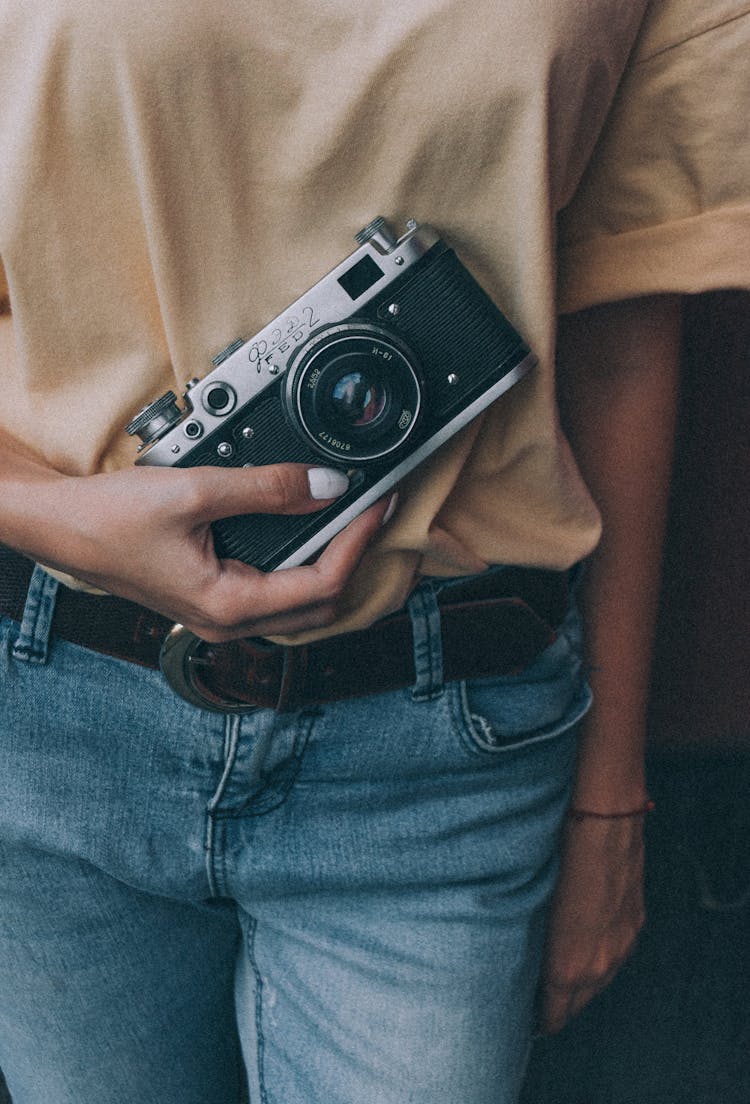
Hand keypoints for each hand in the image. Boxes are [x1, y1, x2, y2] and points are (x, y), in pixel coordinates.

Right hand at [21, 462, 390, 639]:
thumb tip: (326, 482)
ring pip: (301, 606)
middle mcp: (228, 621)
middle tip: (378, 513)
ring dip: (334, 566)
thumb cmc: (108, 519)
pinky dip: (305, 567)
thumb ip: (267, 487)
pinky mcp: (214, 598)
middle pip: (320, 606)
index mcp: (227, 606)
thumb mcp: (196, 492)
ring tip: (355, 521)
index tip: (380, 505)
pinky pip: (277, 594)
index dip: (359, 542)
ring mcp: (220, 614)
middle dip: (357, 560)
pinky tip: (312, 535)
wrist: (59, 525)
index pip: (321, 584)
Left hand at [539, 811, 645, 1033]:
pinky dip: (600, 960)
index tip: (523, 1016)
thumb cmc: (556, 858)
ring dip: (581, 984)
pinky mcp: (634, 924)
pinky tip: (587, 948)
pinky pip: (616, 957)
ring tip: (560, 976)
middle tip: (537, 998)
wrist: (602, 825)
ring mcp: (622, 945)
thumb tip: (523, 959)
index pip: (555, 1014)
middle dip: (559, 1004)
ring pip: (600, 982)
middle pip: (578, 1004)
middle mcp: (600, 966)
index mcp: (569, 967)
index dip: (539, 1018)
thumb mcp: (533, 907)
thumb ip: (531, 943)